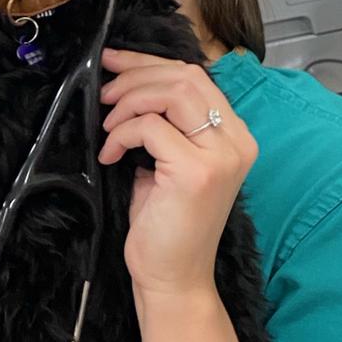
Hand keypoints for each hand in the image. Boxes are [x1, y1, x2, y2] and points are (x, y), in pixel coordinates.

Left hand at [99, 50, 256, 301]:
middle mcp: (236, 142)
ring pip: (172, 92)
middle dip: (136, 75)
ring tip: (108, 124)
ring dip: (129, 100)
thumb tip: (127, 83)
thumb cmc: (166, 226)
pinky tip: (110, 156)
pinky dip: (122, 134)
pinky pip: (151, 127)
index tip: (115, 63)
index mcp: (234, 136)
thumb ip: (164, 125)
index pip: (195, 77)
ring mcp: (221, 156)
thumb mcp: (166, 164)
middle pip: (185, 76)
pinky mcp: (197, 172)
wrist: (173, 279)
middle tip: (104, 90)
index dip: (150, 63)